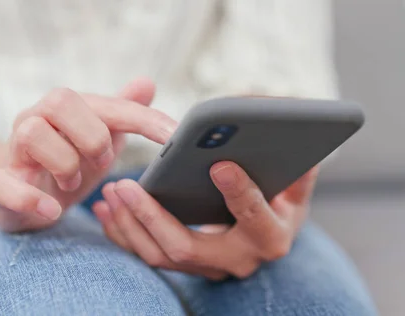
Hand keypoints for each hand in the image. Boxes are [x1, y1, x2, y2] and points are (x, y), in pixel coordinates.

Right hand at [0, 79, 176, 231]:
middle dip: (93, 136)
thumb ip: (123, 113)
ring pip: (33, 133)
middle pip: (61, 101)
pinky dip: (31, 198)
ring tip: (74, 182)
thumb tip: (147, 82)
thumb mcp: (101, 139)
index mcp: (68, 108)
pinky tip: (52, 210)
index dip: (146, 120)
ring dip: (65, 164)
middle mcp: (37, 118)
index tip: (175, 138)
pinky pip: (1, 183)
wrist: (24, 196)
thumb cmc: (68, 162)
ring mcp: (13, 149)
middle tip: (103, 161)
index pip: (111, 104)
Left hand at [93, 161, 318, 279]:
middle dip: (152, 217)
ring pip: (160, 255)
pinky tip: (105, 209)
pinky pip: (148, 254)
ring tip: (111, 191)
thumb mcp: (299, 184)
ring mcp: (209, 267)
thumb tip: (292, 128)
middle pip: (187, 247)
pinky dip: (124, 233)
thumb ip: (298, 162)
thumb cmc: (283, 201)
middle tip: (126, 185)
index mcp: (270, 237)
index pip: (254, 218)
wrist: (270, 235)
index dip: (240, 193)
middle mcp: (238, 260)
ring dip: (129, 224)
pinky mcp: (187, 265)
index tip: (220, 164)